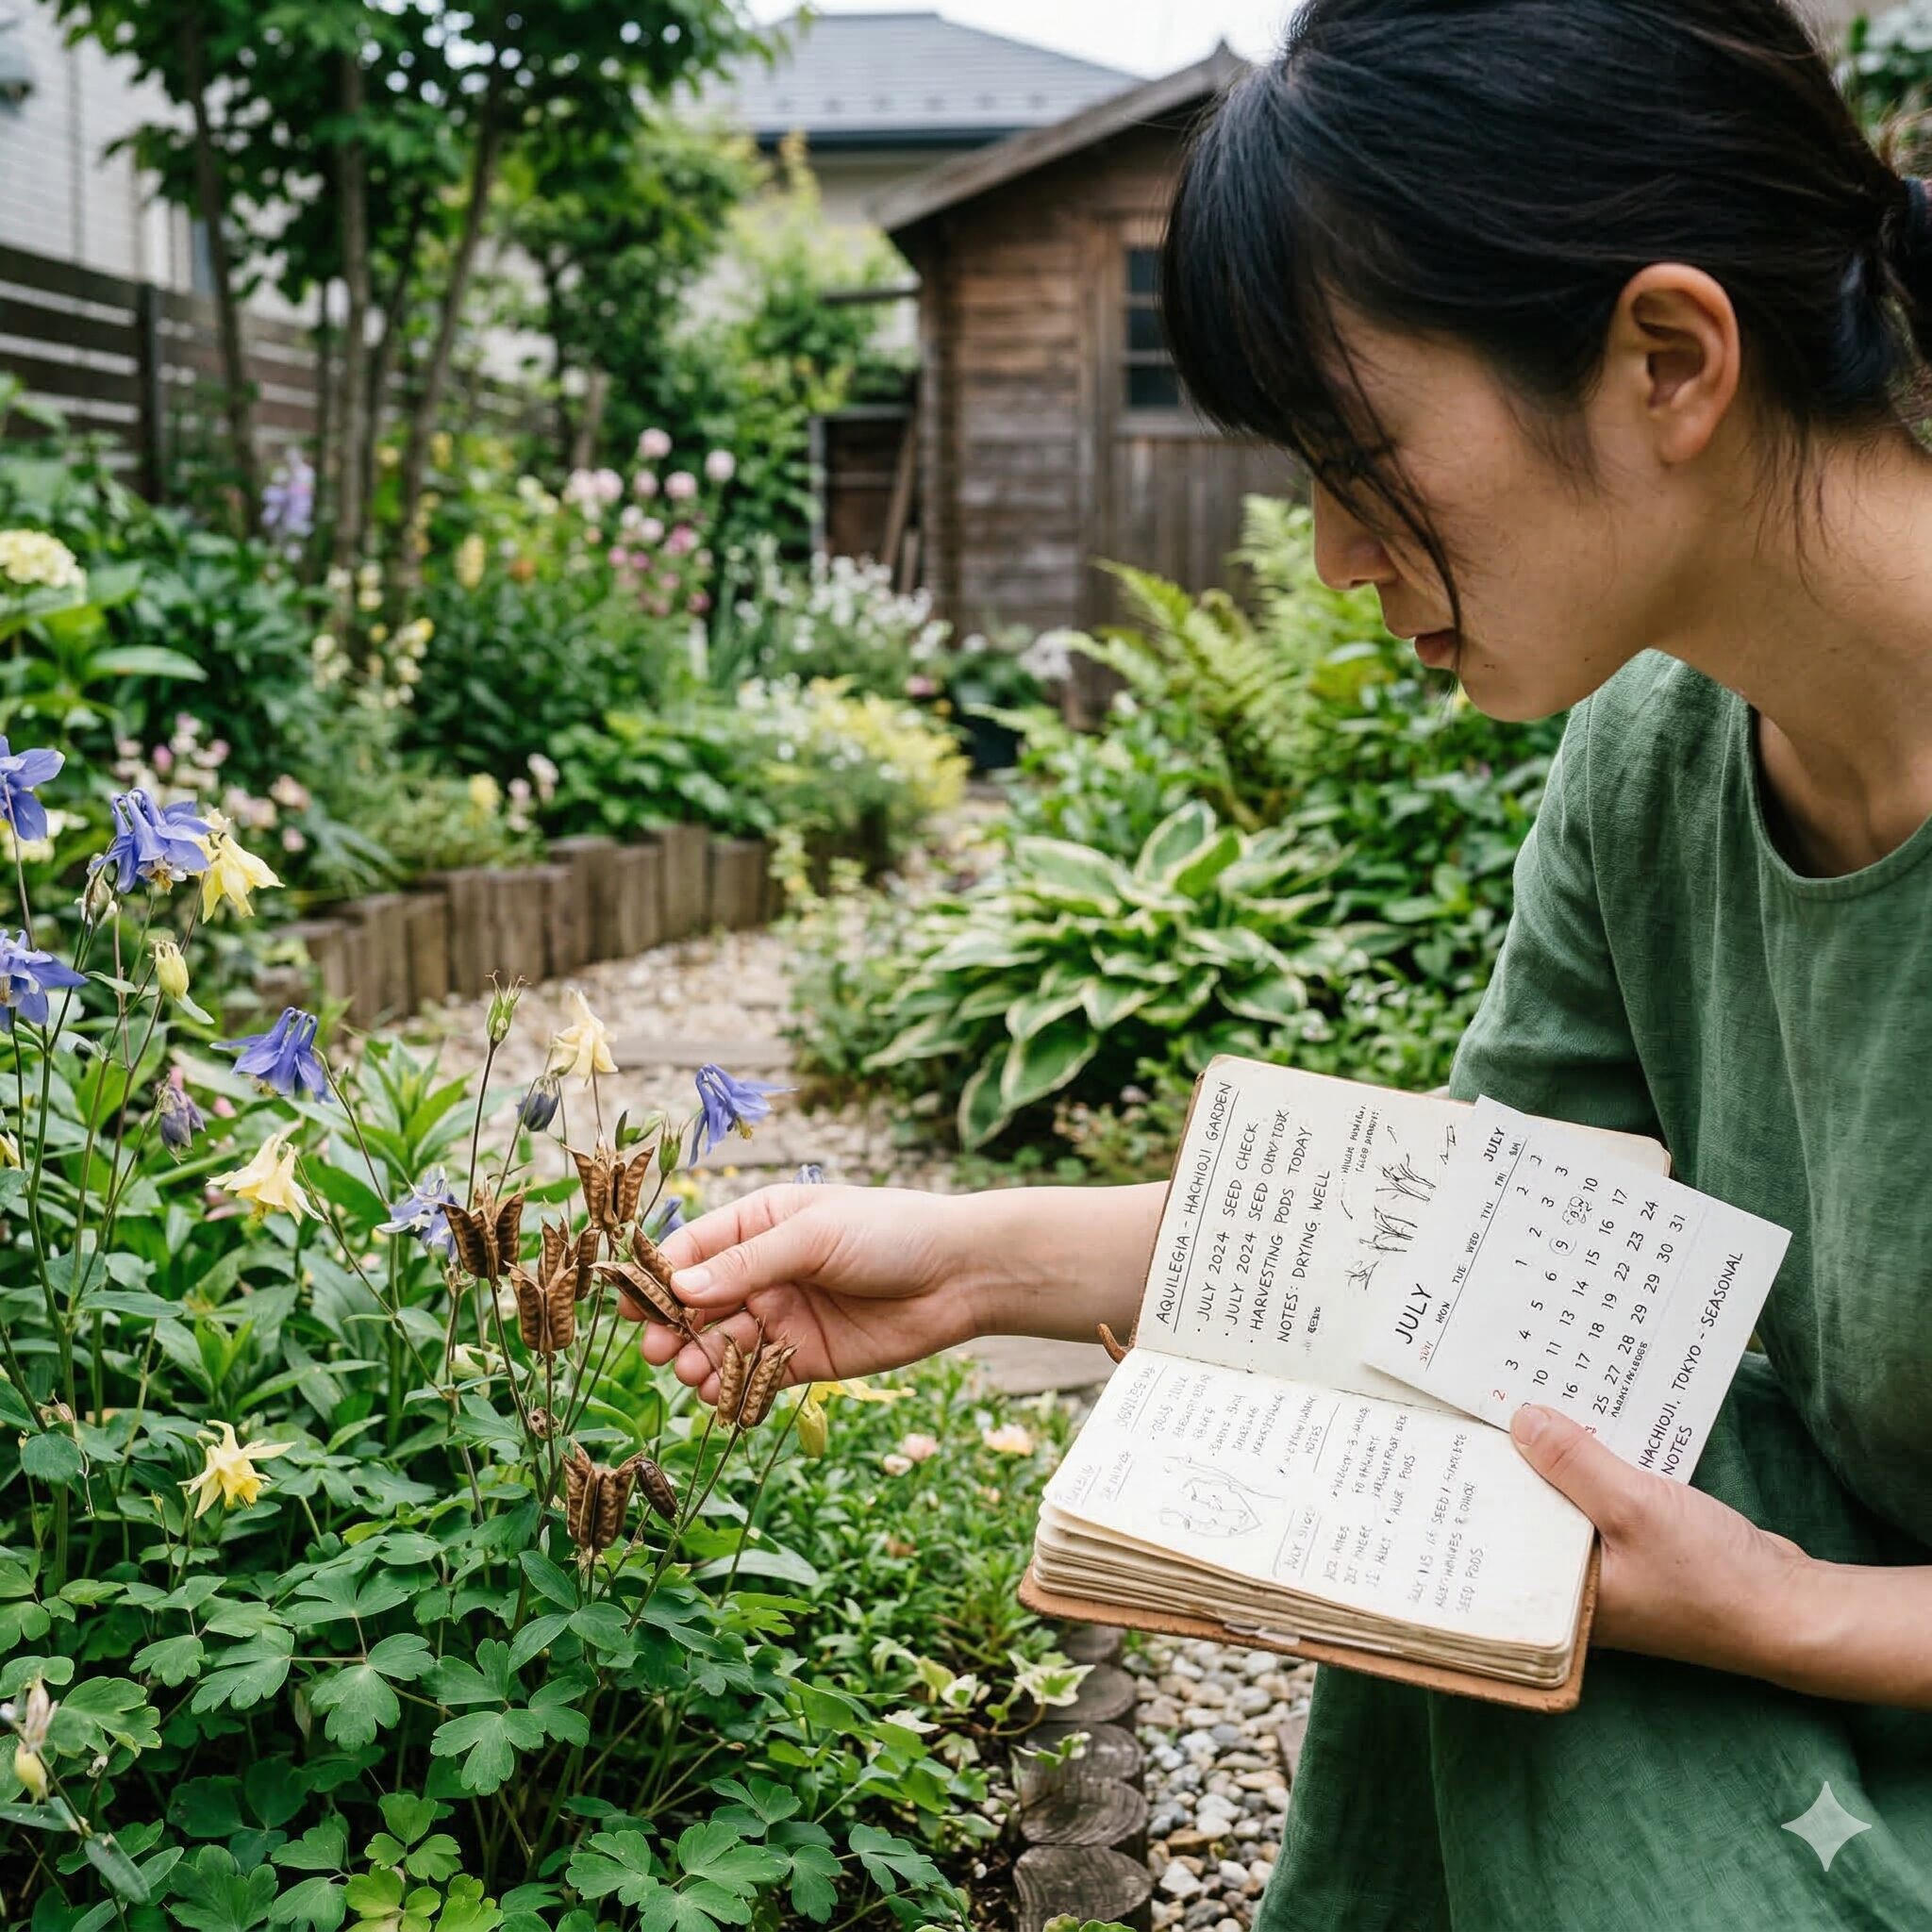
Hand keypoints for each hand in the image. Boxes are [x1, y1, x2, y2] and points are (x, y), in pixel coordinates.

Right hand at [625, 1183, 976, 1407]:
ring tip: (689, 1372)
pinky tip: (718, 1395)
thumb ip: (748, 1264)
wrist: (960, 1275)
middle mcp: (764, 1270)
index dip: (660, 1276)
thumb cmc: (889, 1232)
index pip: (694, 1250)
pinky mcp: (804, 1357)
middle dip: (673, 1324)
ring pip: (722, 1342)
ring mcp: (782, 1315)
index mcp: (760, 1223)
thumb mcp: (814, 1235)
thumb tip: (680, 1288)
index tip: (633, 1303)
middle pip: (699, 1302)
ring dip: (699, 1359)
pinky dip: (732, 1387)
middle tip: (656, 1347)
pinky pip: (756, 1375)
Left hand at [1510, 1404, 1809, 1676]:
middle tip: (1490, 1399)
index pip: (1502, 1531)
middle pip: (1533, 1511)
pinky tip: (1589, 1427)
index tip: (1460, 1429)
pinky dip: (1599, 1470)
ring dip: (1562, 1460)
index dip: (1483, 1479)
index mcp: (1563, 1597)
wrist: (1794, 1607)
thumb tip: (1521, 1420)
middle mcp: (1581, 1587)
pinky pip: (1605, 1501)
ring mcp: (1613, 1569)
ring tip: (1530, 1401)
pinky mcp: (1641, 1550)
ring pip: (1570, 1502)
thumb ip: (1574, 1464)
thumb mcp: (1634, 1508)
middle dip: (1520, 1461)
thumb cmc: (1713, 1577)